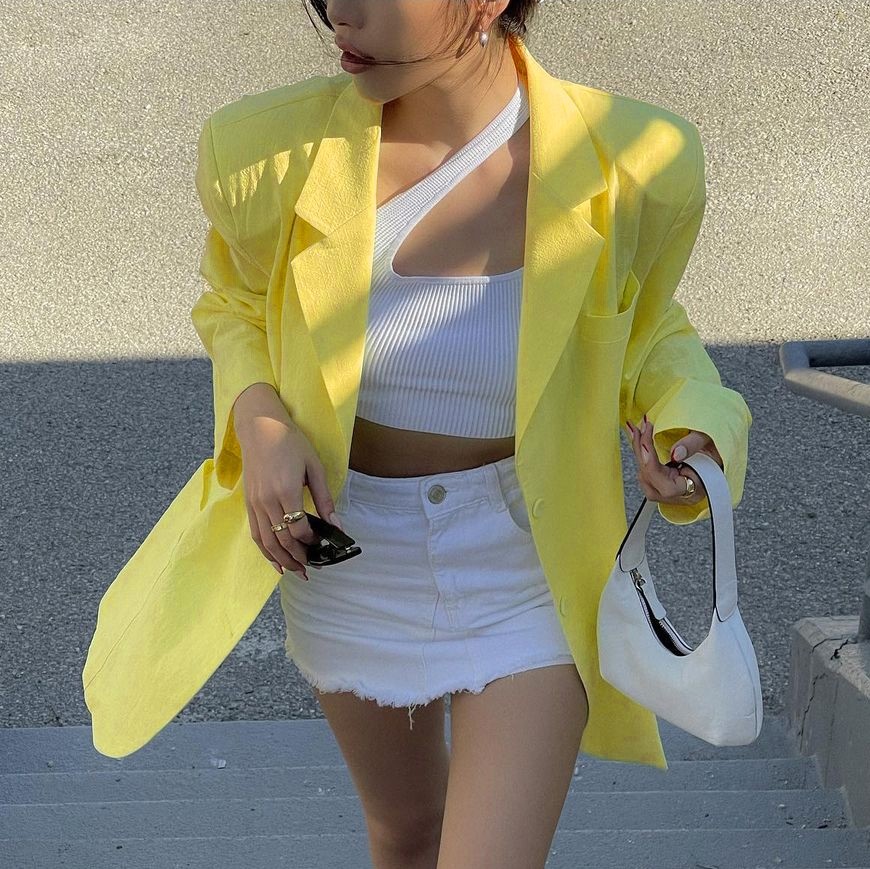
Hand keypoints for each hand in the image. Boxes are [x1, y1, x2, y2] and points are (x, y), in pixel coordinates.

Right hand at [238, 416, 342, 580]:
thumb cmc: (291, 443)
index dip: (312, 542)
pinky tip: (275, 561)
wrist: (260, 427)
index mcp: (286, 491)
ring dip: (281, 560)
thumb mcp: (314, 467)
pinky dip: (265, 551)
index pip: (299, 529)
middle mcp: (267, 500)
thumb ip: (324, 499)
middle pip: (282, 540)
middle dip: (298, 558)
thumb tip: (337, 525)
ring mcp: (255, 503)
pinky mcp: (248, 503)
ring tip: (295, 571)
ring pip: (266, 542)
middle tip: (311, 570)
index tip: (323, 545)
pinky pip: (255, 534)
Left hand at [623, 414, 723, 508]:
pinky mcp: (663, 482)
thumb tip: (675, 454)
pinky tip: (639, 439)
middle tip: (638, 429)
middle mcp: (682, 495)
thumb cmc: (718, 445)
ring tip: (637, 431)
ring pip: (645, 478)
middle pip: (651, 482)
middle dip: (641, 453)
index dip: (652, 465)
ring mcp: (671, 491)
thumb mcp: (710, 439)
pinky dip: (641, 454)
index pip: (667, 487)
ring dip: (638, 452)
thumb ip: (694, 444)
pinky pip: (646, 472)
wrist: (719, 447)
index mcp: (697, 489)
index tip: (645, 441)